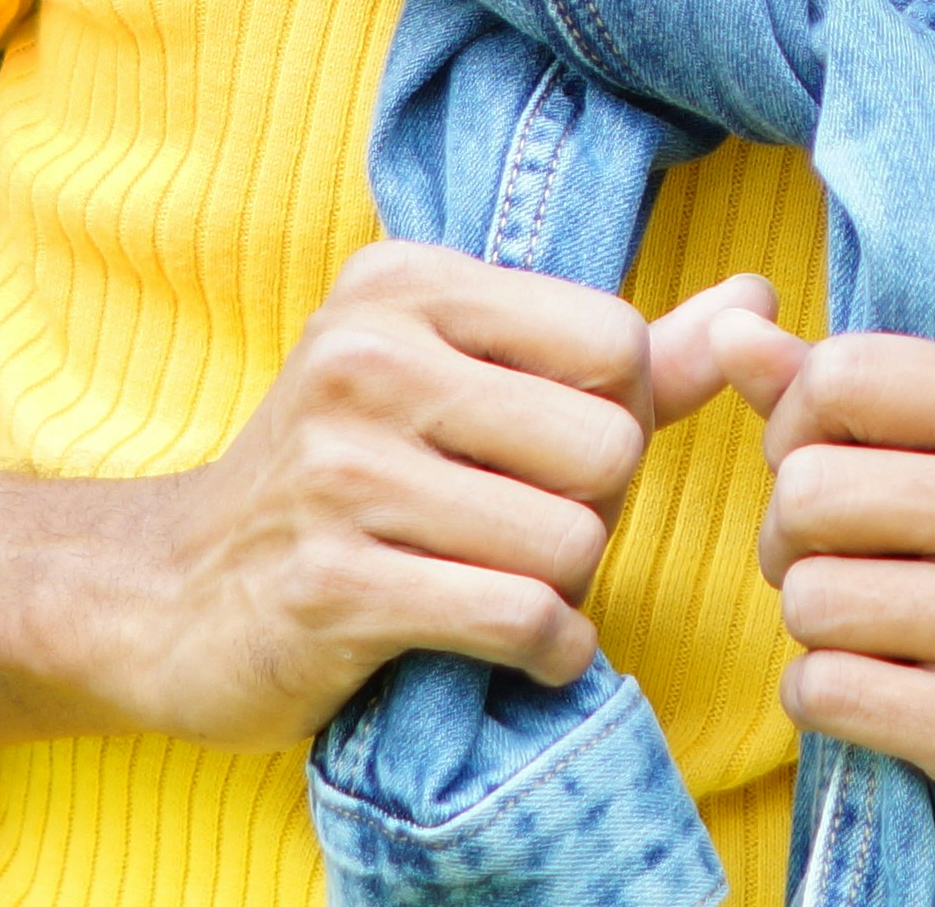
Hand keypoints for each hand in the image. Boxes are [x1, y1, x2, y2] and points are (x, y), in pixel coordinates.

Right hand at [93, 243, 773, 753]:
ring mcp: (341, 471)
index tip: (543, 456)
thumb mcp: (472, 385)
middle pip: (607, 447)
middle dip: (593, 513)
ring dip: (563, 590)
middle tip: (518, 533)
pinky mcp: (333, 585)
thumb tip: (762, 298)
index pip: (618, 343)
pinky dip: (546, 650)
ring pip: (571, 539)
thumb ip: (625, 353)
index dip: (615, 419)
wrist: (172, 596)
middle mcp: (367, 357)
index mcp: (407, 284)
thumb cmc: (355, 481)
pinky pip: (522, 618)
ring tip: (495, 583)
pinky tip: (508, 645)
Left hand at [705, 317, 934, 901]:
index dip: (798, 428)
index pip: (846, 375)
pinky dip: (820, 699)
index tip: (831, 470)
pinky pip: (826, 690)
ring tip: (871, 634)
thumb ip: (838, 394)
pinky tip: (879, 698)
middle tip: (843, 568)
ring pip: (810, 597)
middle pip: (810, 490)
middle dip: (790, 539)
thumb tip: (730, 324)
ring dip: (811, 628)